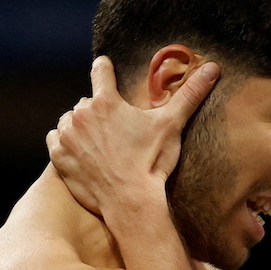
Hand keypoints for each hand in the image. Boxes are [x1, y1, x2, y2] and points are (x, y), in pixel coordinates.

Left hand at [46, 56, 220, 215]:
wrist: (130, 202)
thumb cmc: (151, 162)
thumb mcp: (172, 125)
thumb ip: (191, 94)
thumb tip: (214, 68)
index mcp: (106, 102)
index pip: (101, 71)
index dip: (106, 69)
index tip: (106, 68)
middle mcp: (81, 114)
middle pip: (87, 102)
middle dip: (100, 112)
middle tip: (116, 129)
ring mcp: (67, 136)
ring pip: (71, 120)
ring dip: (82, 127)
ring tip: (101, 143)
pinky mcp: (58, 156)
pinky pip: (56, 139)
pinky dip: (67, 143)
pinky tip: (84, 153)